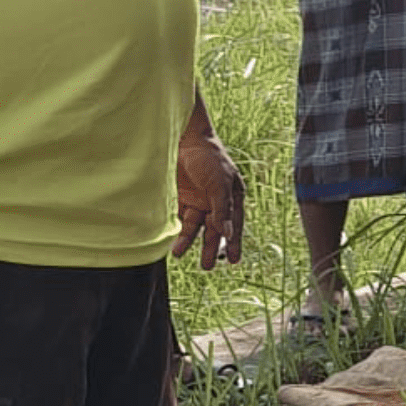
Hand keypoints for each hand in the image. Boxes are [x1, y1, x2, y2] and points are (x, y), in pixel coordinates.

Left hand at [172, 130, 244, 270]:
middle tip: (207, 266)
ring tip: (180, 253)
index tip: (234, 260)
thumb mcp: (220, 183)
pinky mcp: (180, 197)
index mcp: (232, 197)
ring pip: (194, 226)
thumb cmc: (209, 157)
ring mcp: (197, 199)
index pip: (234, 224)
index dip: (234, 242)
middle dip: (211, 247)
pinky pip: (179, 217)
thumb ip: (223, 209)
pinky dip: (176, 228)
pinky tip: (171, 238)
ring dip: (188, 240)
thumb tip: (227, 234)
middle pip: (214, 229)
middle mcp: (215, 201)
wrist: (184, 139)